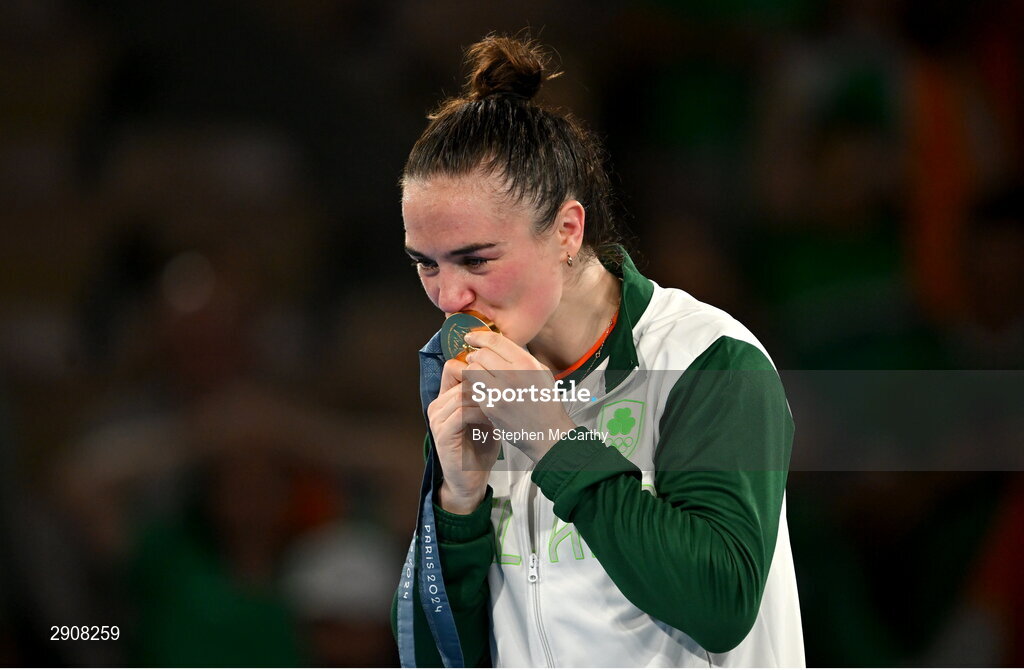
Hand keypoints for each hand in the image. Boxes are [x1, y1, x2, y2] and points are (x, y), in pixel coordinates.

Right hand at [426, 357, 500, 513]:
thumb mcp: (487, 415)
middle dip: (484, 381)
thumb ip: (488, 395)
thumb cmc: (480, 448)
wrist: (471, 480)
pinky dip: (481, 412)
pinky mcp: (443, 433)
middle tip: (504, 389)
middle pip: (458, 376)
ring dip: (485, 397)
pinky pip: (461, 413)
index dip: (474, 366)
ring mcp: (437, 419)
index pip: (453, 366)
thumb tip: (505, 372)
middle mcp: (437, 405)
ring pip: (461, 393)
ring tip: (502, 404)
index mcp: (446, 398)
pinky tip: (494, 418)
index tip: (498, 375)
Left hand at [462, 330, 576, 461]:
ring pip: (472, 370)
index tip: (471, 336)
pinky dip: (473, 387)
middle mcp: (513, 375)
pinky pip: (474, 389)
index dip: (479, 336)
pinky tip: (479, 389)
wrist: (548, 433)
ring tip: (475, 373)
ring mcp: (500, 392)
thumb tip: (499, 346)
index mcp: (527, 363)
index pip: (496, 340)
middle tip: (474, 358)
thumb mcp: (541, 372)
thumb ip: (521, 357)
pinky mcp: (491, 407)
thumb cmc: (546, 402)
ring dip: (471, 370)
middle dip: (474, 354)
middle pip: (481, 354)